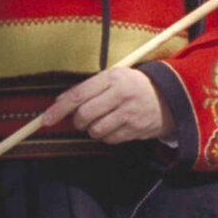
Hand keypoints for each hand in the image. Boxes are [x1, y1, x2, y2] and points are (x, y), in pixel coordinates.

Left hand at [35, 66, 175, 144]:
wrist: (170, 96)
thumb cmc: (133, 86)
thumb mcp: (113, 77)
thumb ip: (88, 88)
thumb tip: (59, 103)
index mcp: (112, 77)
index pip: (78, 94)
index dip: (59, 109)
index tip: (46, 119)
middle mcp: (121, 94)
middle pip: (85, 115)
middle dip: (77, 121)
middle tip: (81, 119)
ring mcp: (130, 113)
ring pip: (95, 130)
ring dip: (92, 129)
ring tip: (101, 120)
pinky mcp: (137, 129)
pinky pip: (110, 139)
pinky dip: (106, 136)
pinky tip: (114, 126)